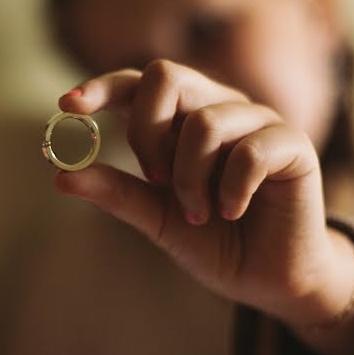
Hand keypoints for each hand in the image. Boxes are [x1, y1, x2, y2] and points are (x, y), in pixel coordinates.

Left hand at [55, 60, 353, 329]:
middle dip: (146, 130)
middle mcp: (216, 107)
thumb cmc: (212, 240)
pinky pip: (250, 151)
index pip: (136, 83)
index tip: (68, 106)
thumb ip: (115, 192)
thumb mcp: (155, 217)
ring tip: (198, 213)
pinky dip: (231, 190)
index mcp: (179, 119)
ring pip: (206, 122)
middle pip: (166, 75)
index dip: (102, 87)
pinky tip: (232, 212)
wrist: (268, 279)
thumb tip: (60, 176)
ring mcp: (256, 121)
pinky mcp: (292, 144)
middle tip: (153, 177)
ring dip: (190, 178)